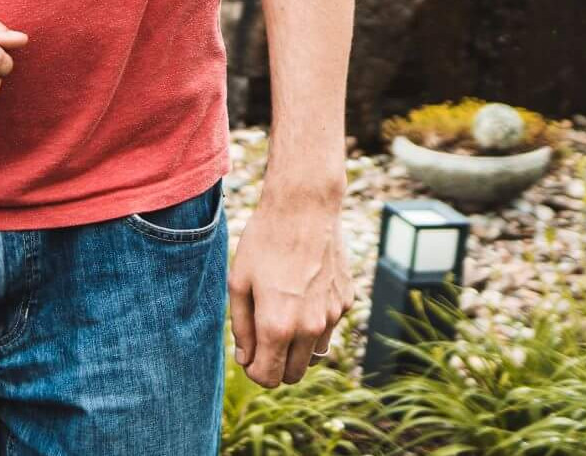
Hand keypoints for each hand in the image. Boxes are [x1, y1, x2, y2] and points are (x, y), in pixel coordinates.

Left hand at [227, 181, 351, 387]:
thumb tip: (246, 359)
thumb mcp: (239, 283)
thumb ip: (241, 327)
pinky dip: (315, 322)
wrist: (304, 209)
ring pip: (314, 355)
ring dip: (297, 347)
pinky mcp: (346, 302)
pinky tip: (302, 292)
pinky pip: (329, 327)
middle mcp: (310, 328)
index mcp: (278, 326)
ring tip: (282, 314)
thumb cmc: (264, 242)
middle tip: (261, 340)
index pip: (268, 377)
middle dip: (276, 365)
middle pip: (294, 374)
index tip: (248, 355)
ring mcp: (332, 316)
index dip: (254, 370)